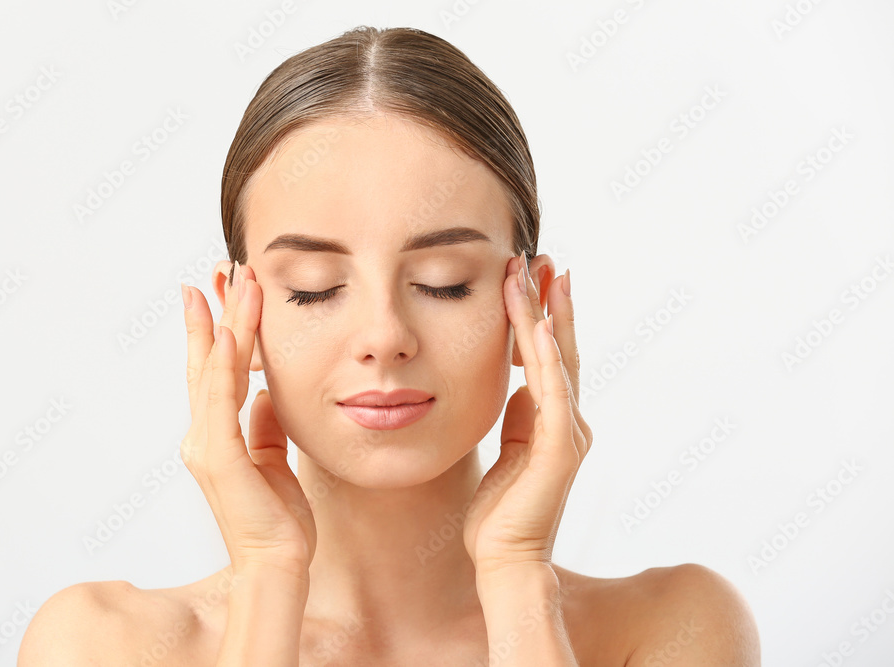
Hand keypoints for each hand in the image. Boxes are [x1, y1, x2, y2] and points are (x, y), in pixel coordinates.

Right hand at [179, 262, 315, 578]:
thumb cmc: (278, 518)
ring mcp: (208, 447)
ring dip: (227, 324)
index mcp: (216, 435)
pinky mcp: (222, 459)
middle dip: (217, 313)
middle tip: (222, 268)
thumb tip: (264, 394)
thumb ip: (263, 425)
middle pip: (209, 362)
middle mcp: (203, 436)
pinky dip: (224, 367)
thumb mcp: (273, 458)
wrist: (279, 563)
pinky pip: (221, 404)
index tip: (218, 289)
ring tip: (236, 283)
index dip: (215, 329)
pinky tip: (231, 335)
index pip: (214, 371)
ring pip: (215, 372)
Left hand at [463, 254, 592, 574]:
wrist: (504, 559)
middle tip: (543, 258)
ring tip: (538, 274)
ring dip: (546, 315)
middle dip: (551, 302)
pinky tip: (540, 326)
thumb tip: (517, 383)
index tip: (532, 276)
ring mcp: (568, 433)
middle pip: (561, 348)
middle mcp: (569, 421)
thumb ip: (519, 416)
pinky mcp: (558, 450)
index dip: (543, 315)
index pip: (549, 356)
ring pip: (557, 361)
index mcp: (554, 420)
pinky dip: (547, 358)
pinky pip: (551, 393)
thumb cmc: (500, 511)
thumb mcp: (509, 449)